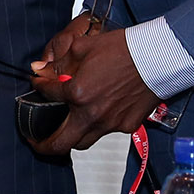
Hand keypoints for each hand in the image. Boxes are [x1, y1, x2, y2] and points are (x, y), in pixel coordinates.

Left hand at [26, 14, 160, 153]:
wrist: (158, 57)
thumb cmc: (124, 49)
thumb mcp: (83, 48)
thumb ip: (59, 63)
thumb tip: (40, 69)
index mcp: (77, 93)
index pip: (46, 94)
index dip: (38, 86)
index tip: (38, 84)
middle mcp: (91, 114)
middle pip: (60, 144)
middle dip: (43, 146)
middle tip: (35, 142)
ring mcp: (110, 123)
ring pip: (83, 142)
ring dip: (70, 138)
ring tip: (63, 131)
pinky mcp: (126, 126)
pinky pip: (105, 132)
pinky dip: (97, 126)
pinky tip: (96, 114)